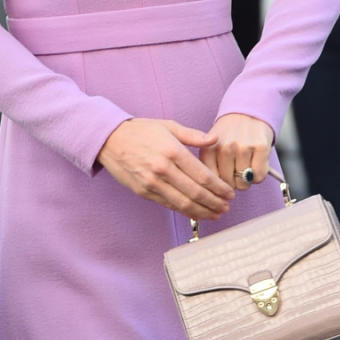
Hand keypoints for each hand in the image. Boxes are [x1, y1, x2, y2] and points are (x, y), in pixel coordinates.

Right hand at [97, 118, 235, 220]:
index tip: (229, 193)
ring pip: (183, 203)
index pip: (202, 175)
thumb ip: (192, 135)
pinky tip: (196, 213)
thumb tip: (214, 139)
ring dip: (203, 212)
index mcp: (172, 151)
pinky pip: (168, 205)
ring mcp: (152, 182)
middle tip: (227, 207)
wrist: (110, 139)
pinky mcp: (143, 192)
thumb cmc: (141, 130)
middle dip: (215, 203)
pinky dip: (185, 211)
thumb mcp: (168, 125)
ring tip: (216, 214)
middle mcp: (163, 169)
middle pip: (196, 192)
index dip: (219, 187)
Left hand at [200, 114, 274, 189]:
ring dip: (246, 178)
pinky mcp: (260, 147)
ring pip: (244, 182)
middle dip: (233, 182)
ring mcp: (242, 147)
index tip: (223, 181)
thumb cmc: (229, 134)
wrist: (247, 112)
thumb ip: (209, 168)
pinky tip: (256, 162)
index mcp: (208, 148)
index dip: (218, 186)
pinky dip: (258, 175)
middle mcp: (224, 147)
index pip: (211, 182)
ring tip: (245, 163)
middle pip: (228, 185)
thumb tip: (216, 196)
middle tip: (235, 169)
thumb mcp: (210, 147)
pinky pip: (259, 177)